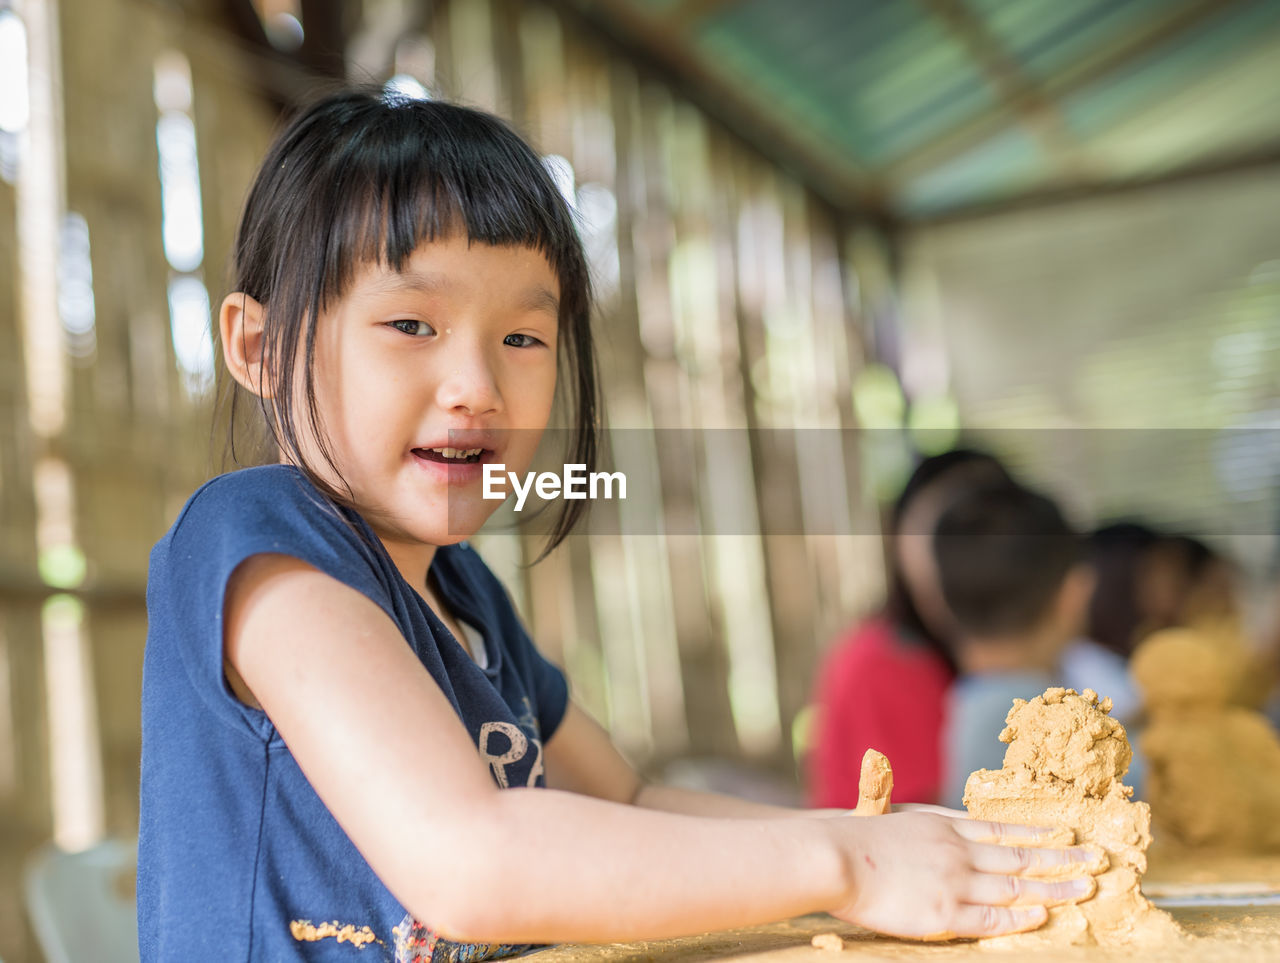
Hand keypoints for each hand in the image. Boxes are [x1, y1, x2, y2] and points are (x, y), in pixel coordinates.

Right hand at [827, 811, 1099, 940]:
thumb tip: (925, 814)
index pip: (1000, 828)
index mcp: (942, 825)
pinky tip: (1041, 914)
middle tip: (1095, 859)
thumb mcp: (892, 819)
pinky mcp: (944, 912)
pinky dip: (1020, 915)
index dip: (1035, 832)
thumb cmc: (853, 840)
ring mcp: (954, 880)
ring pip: (1016, 885)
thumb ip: (918, 822)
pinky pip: (992, 916)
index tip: (1063, 833)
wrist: (835, 857)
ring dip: (1054, 887)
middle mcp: (956, 849)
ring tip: (1085, 887)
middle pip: (1020, 855)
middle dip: (1060, 858)